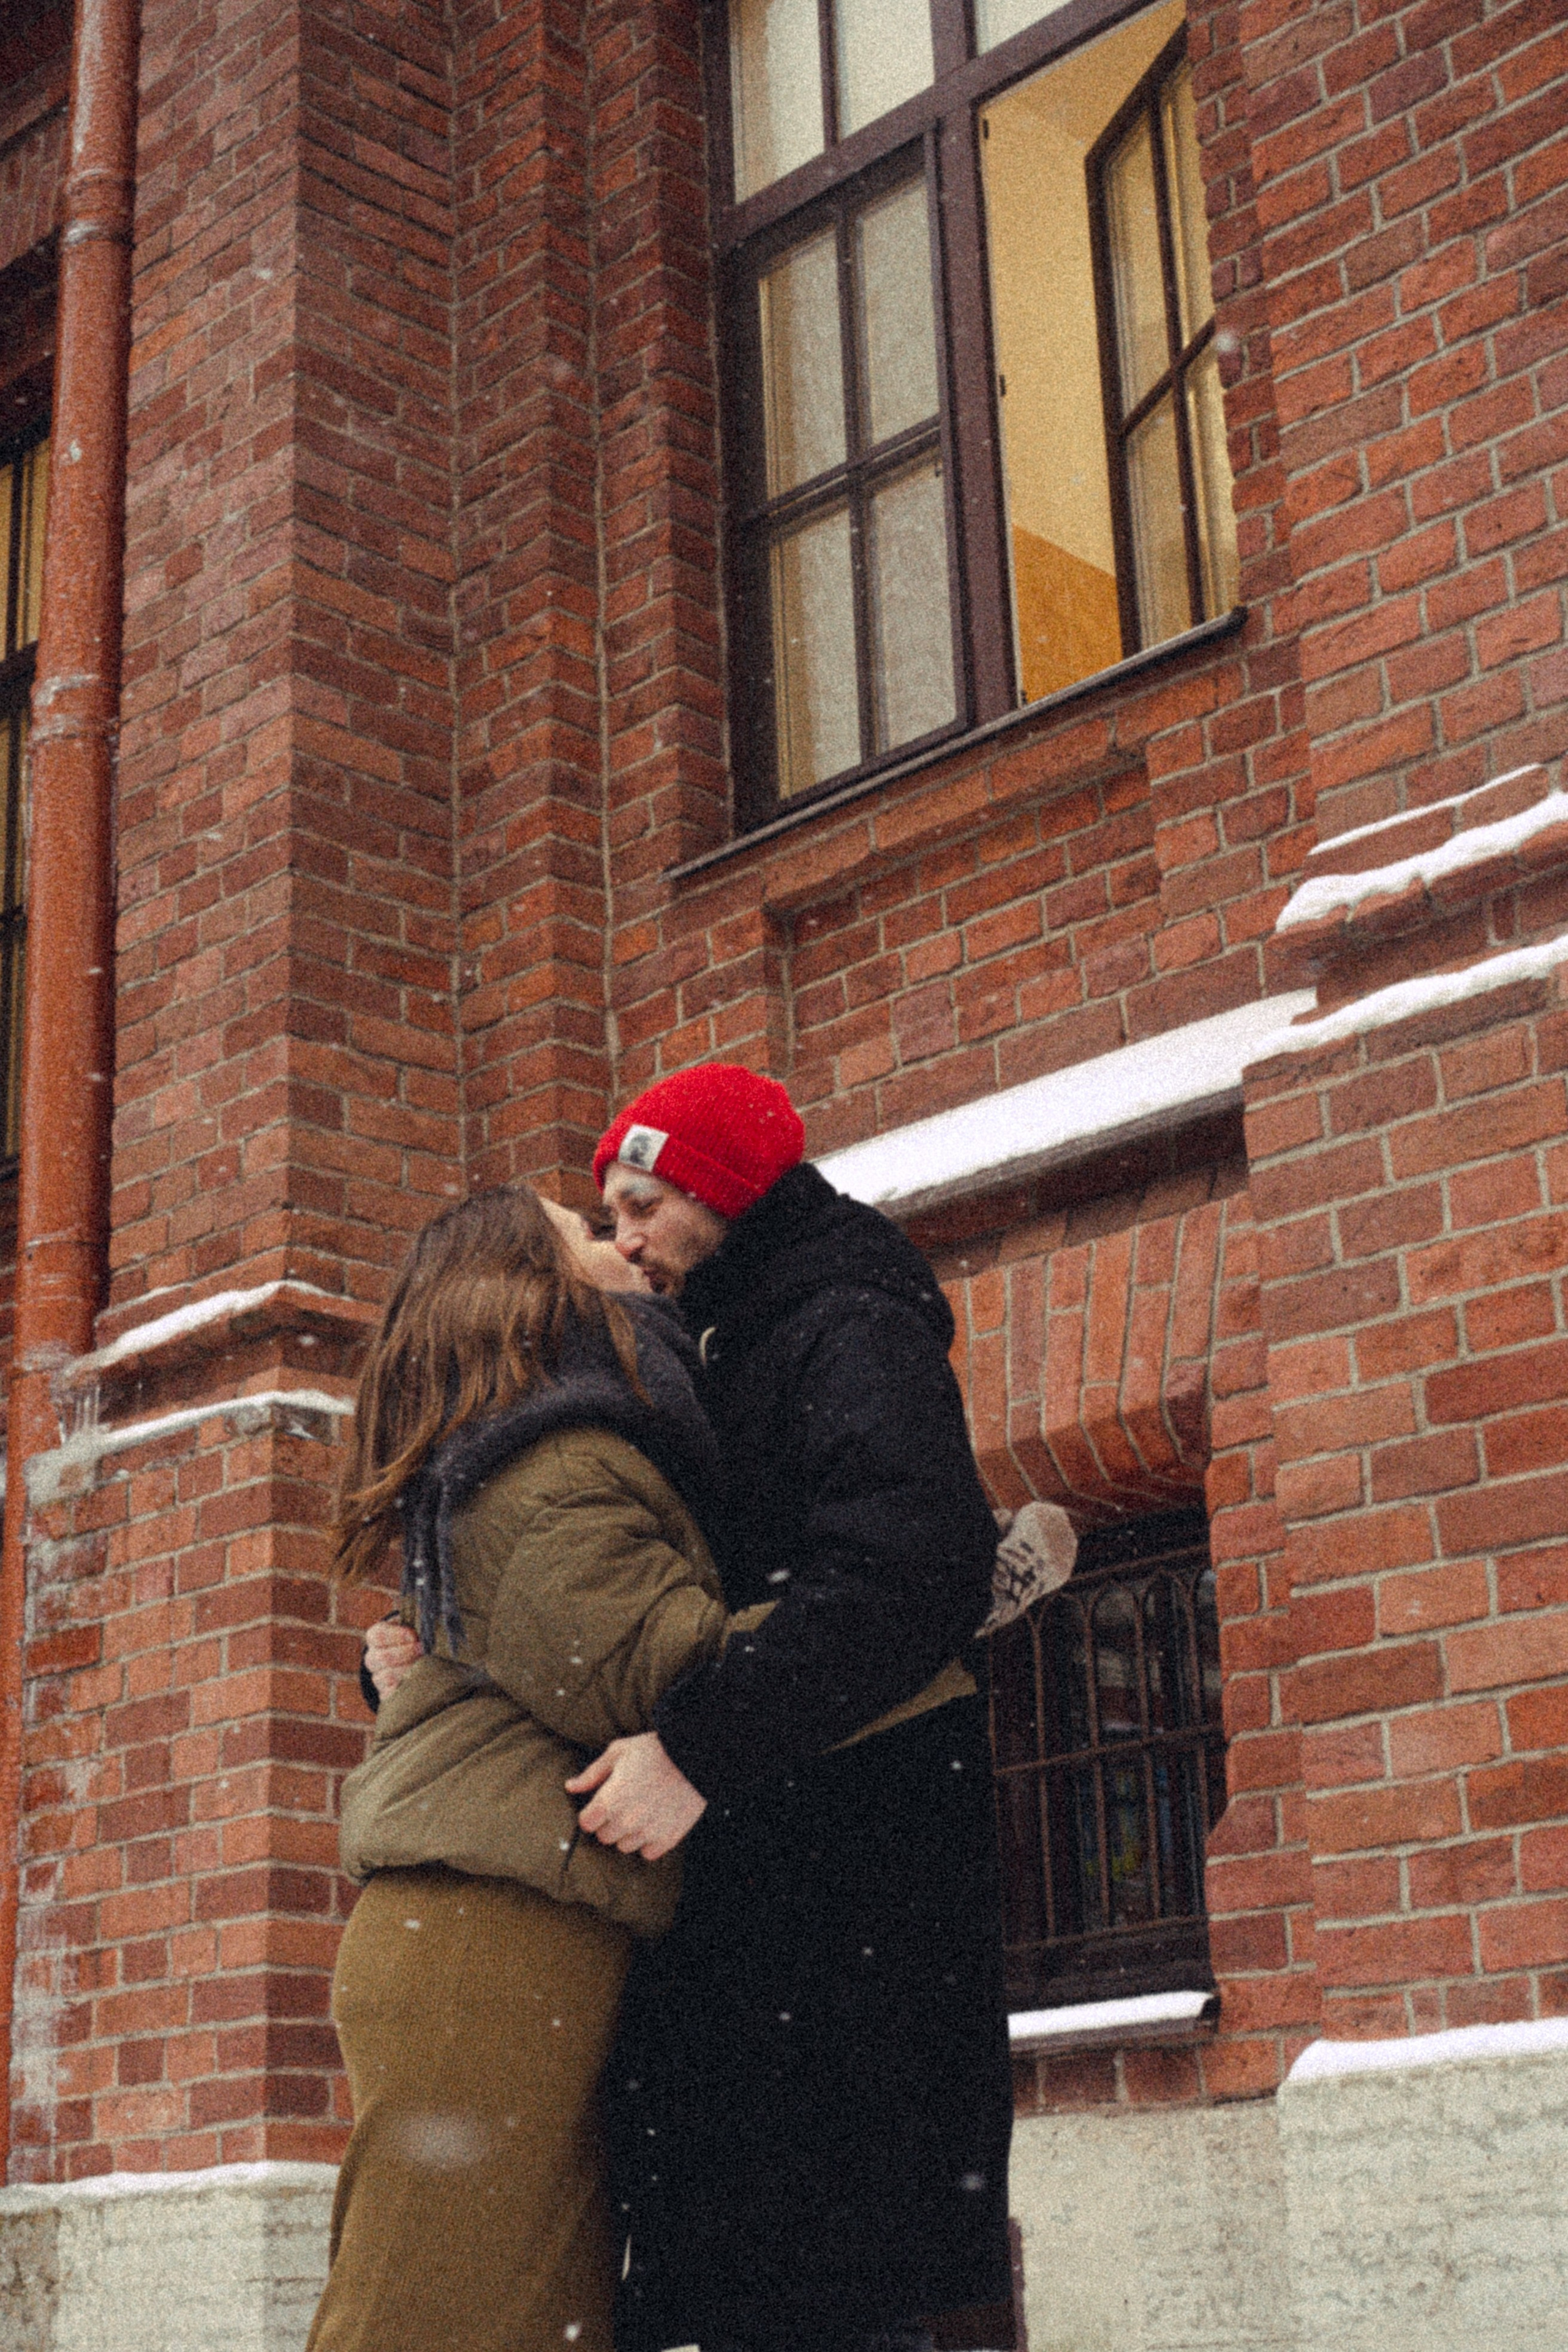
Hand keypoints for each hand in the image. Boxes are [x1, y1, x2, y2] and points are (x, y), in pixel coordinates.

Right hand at [364, 1617, 420, 1699]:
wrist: (417, 1659)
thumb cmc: (417, 1637)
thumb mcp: (414, 1625)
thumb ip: (416, 1624)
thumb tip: (426, 1627)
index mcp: (376, 1637)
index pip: (378, 1636)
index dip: (396, 1636)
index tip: (413, 1636)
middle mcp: (372, 1658)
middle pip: (383, 1657)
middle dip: (407, 1653)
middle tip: (423, 1649)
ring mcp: (377, 1678)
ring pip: (387, 1677)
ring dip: (409, 1670)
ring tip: (425, 1665)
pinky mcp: (385, 1694)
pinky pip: (389, 1695)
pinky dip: (405, 1689)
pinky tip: (418, 1681)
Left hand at [565, 1732, 706, 1859]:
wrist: (695, 1757)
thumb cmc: (653, 1751)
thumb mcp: (618, 1753)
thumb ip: (592, 1774)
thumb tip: (570, 1787)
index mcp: (609, 1802)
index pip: (586, 1824)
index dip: (592, 1813)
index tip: (602, 1803)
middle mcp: (626, 1822)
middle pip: (605, 1837)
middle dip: (610, 1822)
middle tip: (624, 1804)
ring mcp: (647, 1833)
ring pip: (625, 1847)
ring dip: (629, 1833)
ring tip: (641, 1811)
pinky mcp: (668, 1839)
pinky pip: (648, 1853)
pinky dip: (649, 1841)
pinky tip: (655, 1821)